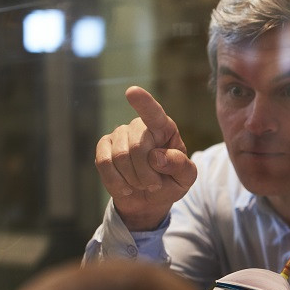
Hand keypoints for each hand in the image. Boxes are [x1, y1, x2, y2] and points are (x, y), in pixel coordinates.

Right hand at [95, 86, 196, 230]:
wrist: (149, 198)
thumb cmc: (171, 183)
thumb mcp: (186, 178)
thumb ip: (180, 166)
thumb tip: (158, 157)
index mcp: (164, 128)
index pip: (154, 113)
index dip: (143, 103)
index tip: (132, 92)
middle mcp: (140, 125)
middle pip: (137, 147)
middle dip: (146, 174)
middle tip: (154, 185)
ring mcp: (120, 134)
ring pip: (119, 157)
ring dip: (133, 179)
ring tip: (142, 184)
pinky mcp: (104, 147)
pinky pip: (104, 163)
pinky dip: (116, 182)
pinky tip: (126, 188)